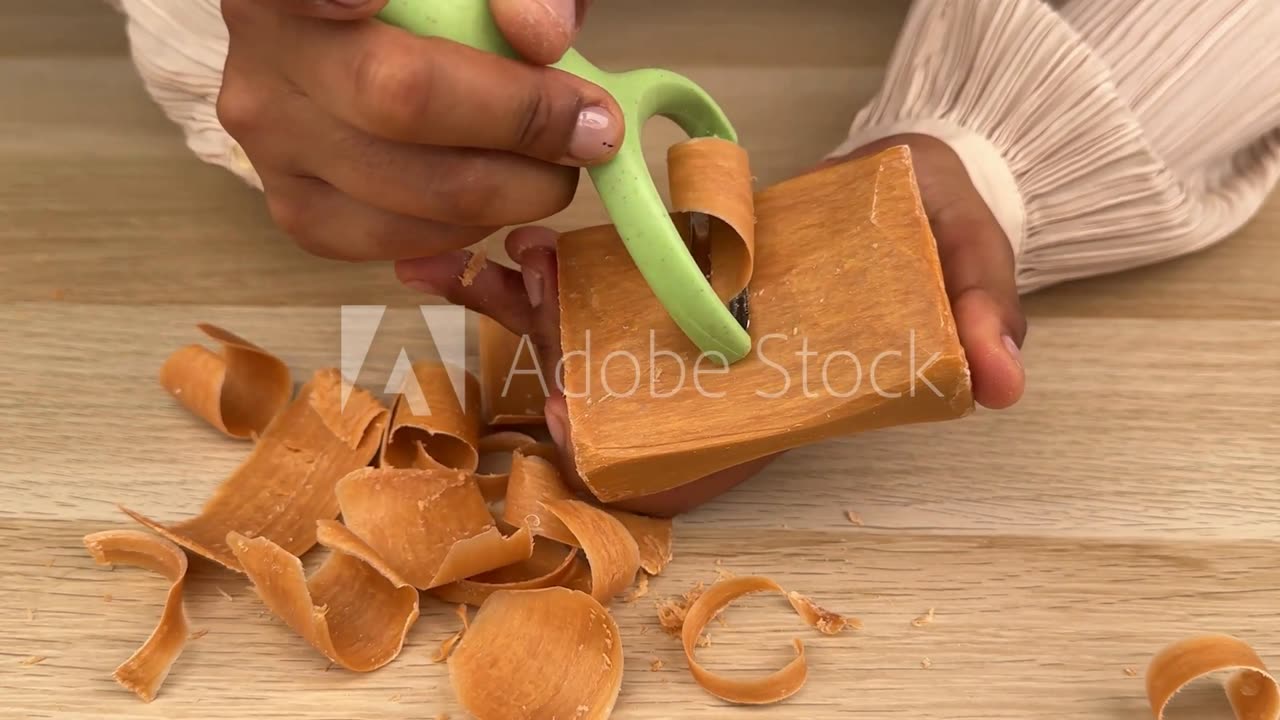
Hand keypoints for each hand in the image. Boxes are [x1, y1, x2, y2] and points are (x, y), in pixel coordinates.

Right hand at [217, 0, 616, 262]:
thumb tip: (542, 38)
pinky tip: (503, 192)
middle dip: (519, 125)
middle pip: (397, 101)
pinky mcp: (297, 212)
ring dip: (510, 192)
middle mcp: (265, 63)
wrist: (384, 48)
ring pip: (404, 194)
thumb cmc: (442, 12)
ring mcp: (271, 148)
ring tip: (558, 164)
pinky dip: (466, 227)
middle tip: (591, 129)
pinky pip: (390, 241)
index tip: (400, 5)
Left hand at [395, 134, 1026, 514]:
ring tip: (496, 276)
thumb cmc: (937, 231)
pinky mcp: (673, 265)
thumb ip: (983, 316)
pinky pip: (598, 277)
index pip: (715, 453)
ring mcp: (694, 313)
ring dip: (536, 320)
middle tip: (541, 383)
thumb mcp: (975, 263)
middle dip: (575, 393)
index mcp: (789, 387)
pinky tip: (501, 247)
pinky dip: (544, 270)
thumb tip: (1003, 381)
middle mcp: (729, 362)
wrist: (908, 179)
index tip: (595, 448)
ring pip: (600, 339)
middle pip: (635, 402)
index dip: (652, 469)